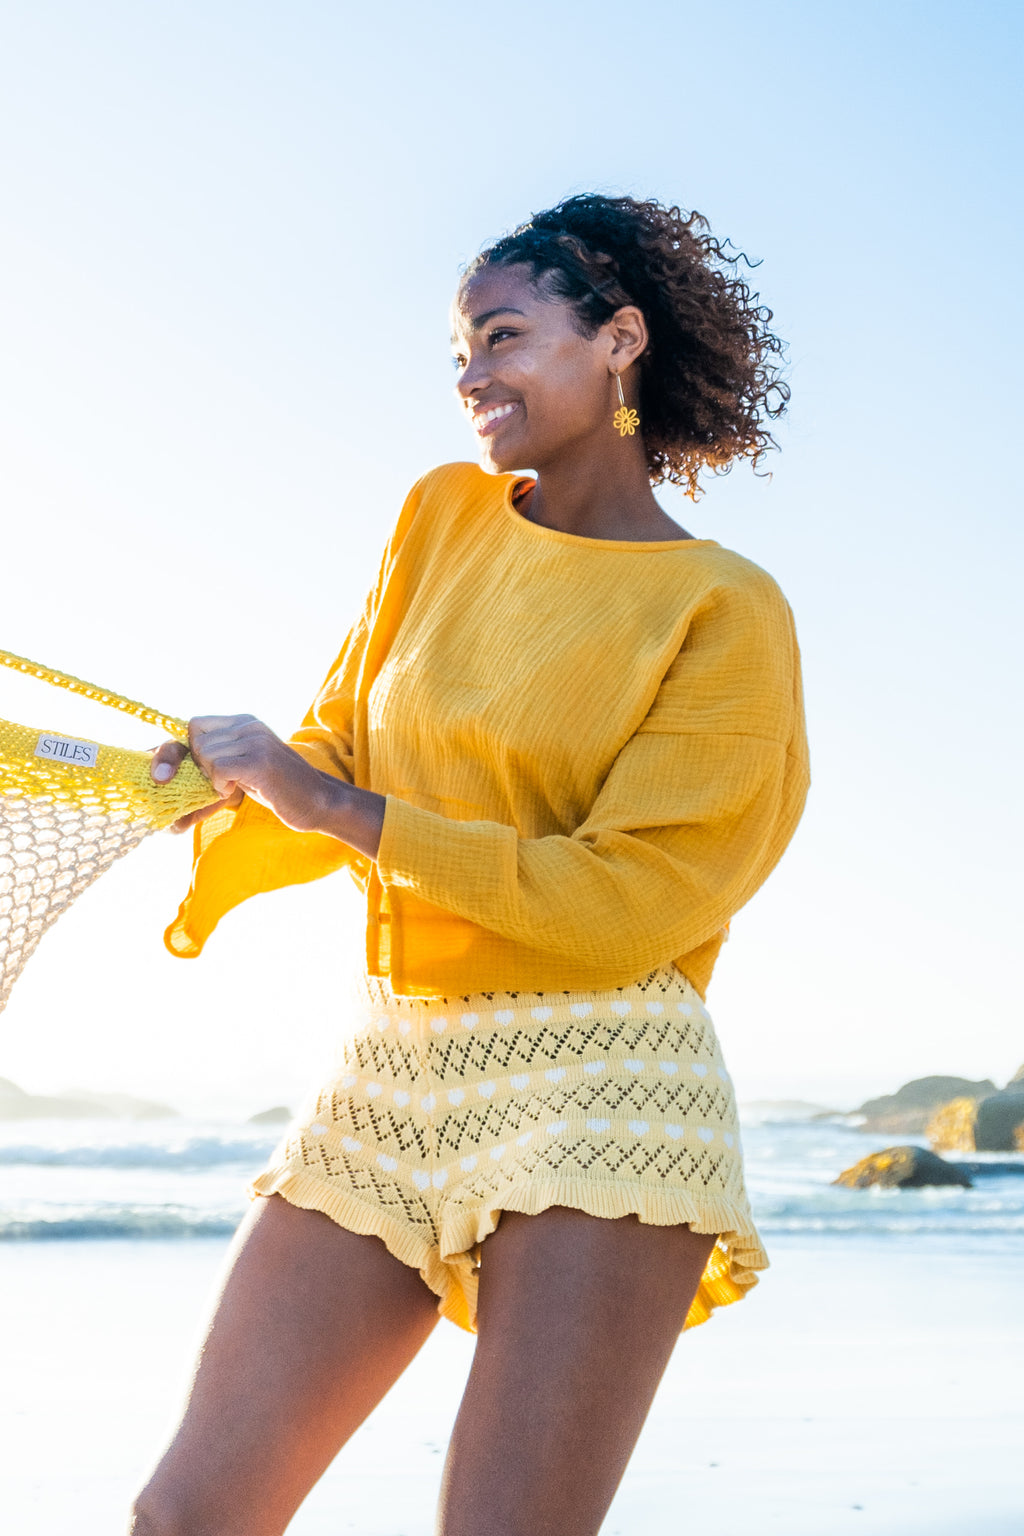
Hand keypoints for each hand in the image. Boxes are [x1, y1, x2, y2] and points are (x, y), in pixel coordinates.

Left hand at [150, 716, 385, 855]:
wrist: (318, 802)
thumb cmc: (276, 791)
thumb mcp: (240, 772)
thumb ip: (209, 769)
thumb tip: (162, 787)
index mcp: (242, 722)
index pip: (193, 725)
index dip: (177, 750)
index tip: (168, 774)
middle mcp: (248, 724)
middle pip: (195, 740)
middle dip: (196, 768)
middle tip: (218, 784)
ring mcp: (256, 739)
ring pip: (205, 754)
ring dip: (211, 778)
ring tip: (233, 787)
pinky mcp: (261, 760)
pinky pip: (220, 768)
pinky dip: (221, 784)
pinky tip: (236, 790)